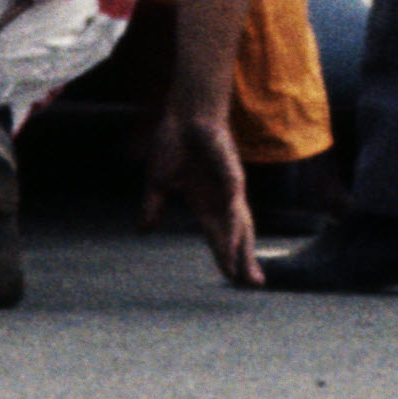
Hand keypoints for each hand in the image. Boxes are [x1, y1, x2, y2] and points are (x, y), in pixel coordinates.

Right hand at [143, 99, 261, 284]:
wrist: (183, 113)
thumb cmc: (174, 142)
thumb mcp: (157, 180)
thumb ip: (153, 205)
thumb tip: (143, 229)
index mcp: (205, 202)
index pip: (218, 236)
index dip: (224, 256)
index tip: (230, 279)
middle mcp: (222, 198)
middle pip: (237, 235)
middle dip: (245, 260)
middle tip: (254, 285)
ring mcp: (229, 187)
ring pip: (240, 224)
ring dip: (241, 248)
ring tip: (244, 274)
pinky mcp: (232, 173)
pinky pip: (234, 203)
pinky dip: (234, 223)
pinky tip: (234, 241)